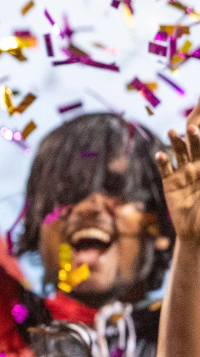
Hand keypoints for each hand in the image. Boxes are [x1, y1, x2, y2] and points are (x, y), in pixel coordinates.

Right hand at [158, 108, 199, 242]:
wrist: (195, 229)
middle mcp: (197, 168)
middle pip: (194, 149)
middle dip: (193, 137)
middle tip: (191, 127)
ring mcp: (183, 174)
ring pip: (179, 154)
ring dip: (176, 143)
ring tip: (172, 132)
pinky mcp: (169, 182)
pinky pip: (165, 169)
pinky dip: (162, 161)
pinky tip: (160, 154)